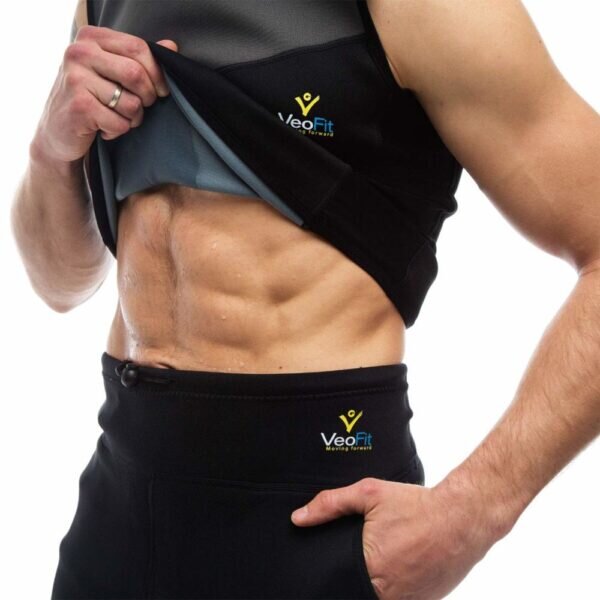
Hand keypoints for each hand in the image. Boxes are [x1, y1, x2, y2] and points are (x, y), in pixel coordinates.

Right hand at [31, 25, 178, 165]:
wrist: (58, 131)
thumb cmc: (90, 98)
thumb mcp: (111, 71)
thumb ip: (139, 58)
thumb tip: (171, 46)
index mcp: (90, 38)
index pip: (138, 47)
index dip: (158, 73)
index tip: (161, 90)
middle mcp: (79, 53)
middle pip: (136, 74)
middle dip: (148, 97)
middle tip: (141, 107)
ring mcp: (76, 79)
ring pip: (131, 103)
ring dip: (133, 118)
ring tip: (118, 117)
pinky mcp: (79, 107)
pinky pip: (120, 123)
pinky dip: (118, 131)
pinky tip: (103, 128)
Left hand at [290, 477, 502, 599]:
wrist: (463, 517)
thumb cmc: (416, 505)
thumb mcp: (370, 494)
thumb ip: (331, 504)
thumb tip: (298, 518)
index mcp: (371, 568)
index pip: (338, 583)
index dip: (334, 576)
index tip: (335, 567)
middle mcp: (389, 592)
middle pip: (357, 591)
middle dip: (354, 577)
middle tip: (365, 555)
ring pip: (379, 597)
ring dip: (376, 584)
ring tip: (387, 558)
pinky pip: (401, 599)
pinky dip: (396, 587)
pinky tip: (400, 566)